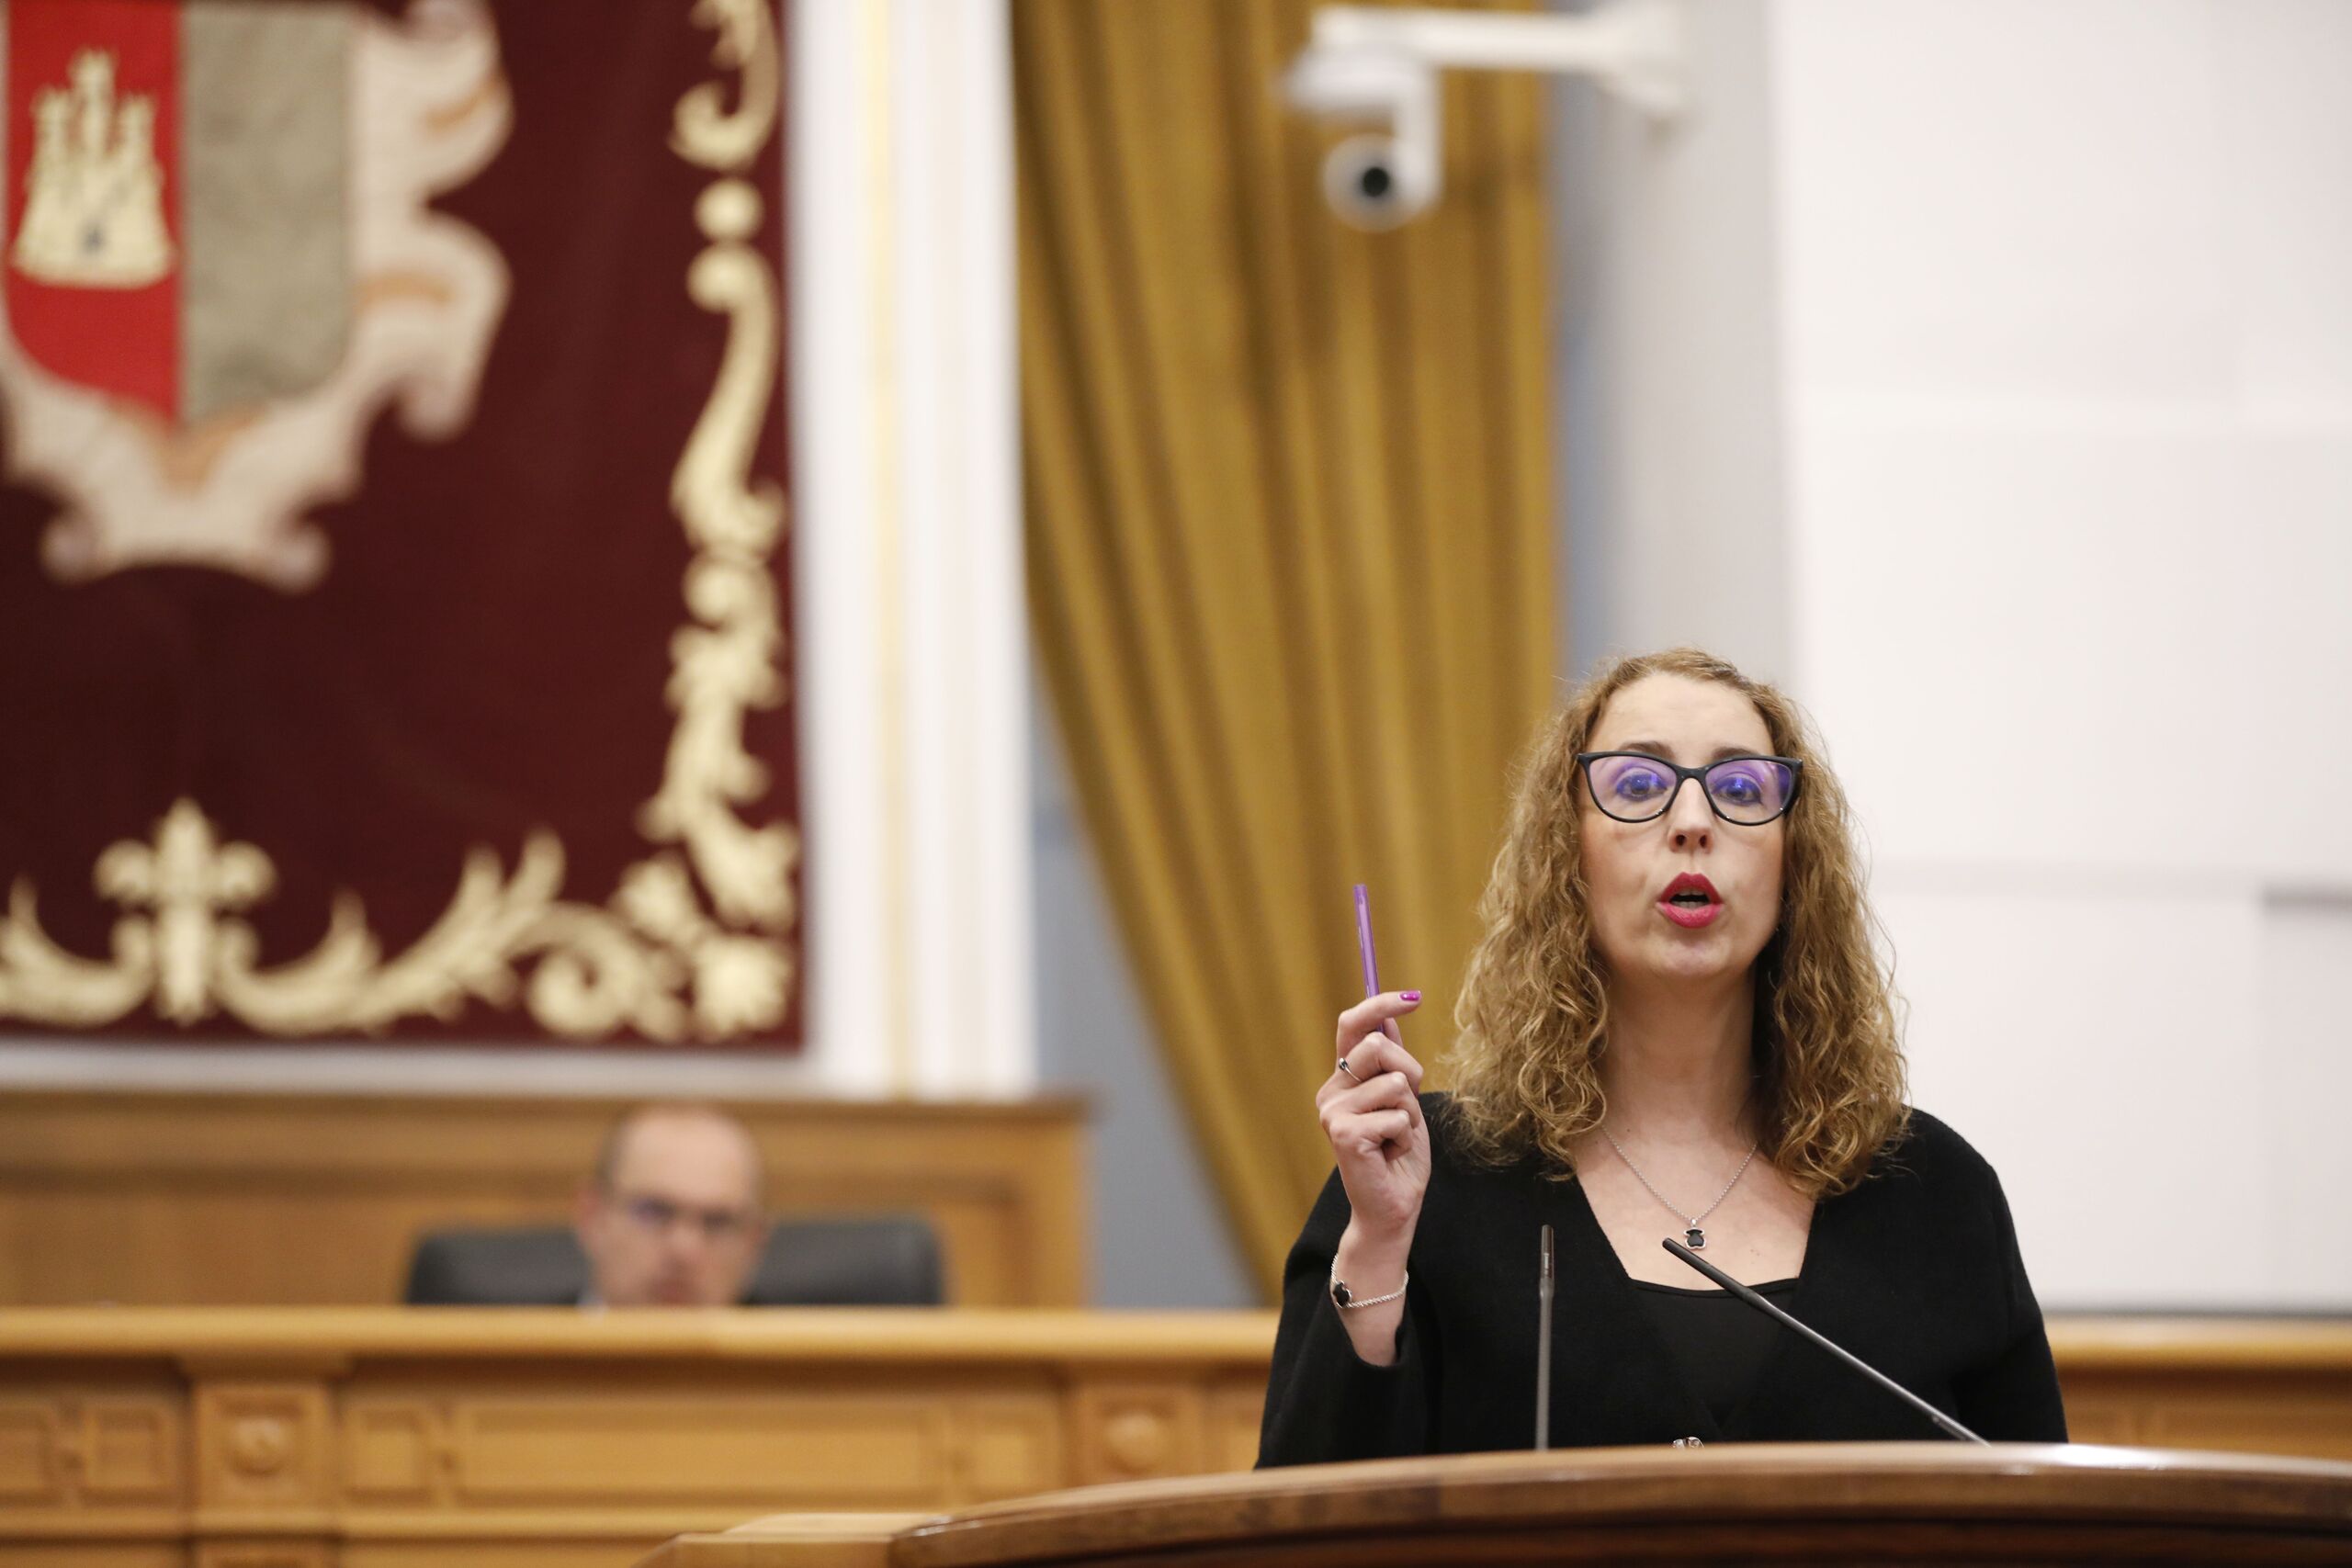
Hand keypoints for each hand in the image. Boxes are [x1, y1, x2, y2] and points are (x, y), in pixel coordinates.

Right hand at [1318, 991, 1430, 1242]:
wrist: (1392, 1208)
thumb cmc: (1398, 1156)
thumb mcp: (1402, 1101)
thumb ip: (1392, 1064)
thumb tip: (1390, 1021)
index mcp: (1342, 1080)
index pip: (1352, 1025)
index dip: (1381, 1005)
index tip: (1414, 996)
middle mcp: (1331, 1091)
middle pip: (1380, 1046)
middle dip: (1411, 1074)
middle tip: (1406, 1112)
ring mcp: (1333, 1112)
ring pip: (1396, 1082)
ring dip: (1410, 1113)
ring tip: (1395, 1139)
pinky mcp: (1344, 1133)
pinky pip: (1397, 1114)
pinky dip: (1406, 1136)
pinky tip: (1390, 1155)